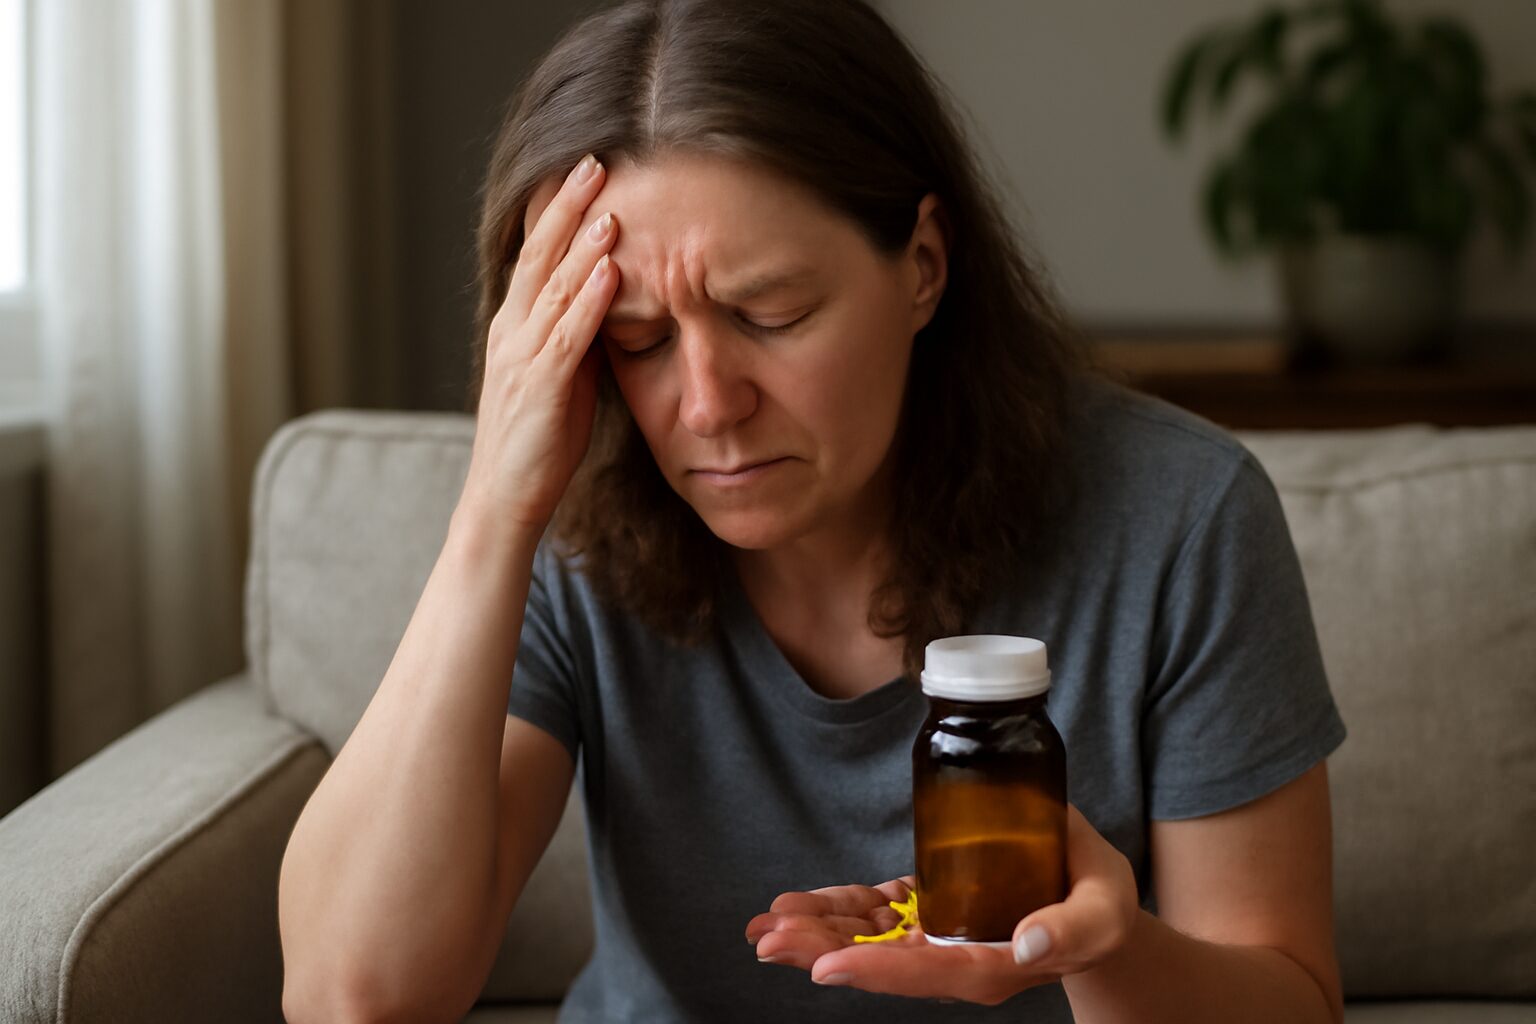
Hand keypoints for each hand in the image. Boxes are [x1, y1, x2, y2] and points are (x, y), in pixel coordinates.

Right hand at [458, 153, 620, 533]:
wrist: (504, 501)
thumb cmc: (538, 443)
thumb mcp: (562, 379)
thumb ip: (577, 338)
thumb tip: (610, 303)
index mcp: (515, 327)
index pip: (536, 256)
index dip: (558, 212)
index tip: (585, 173)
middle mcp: (511, 332)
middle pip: (540, 256)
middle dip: (568, 207)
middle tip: (596, 161)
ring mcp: (521, 357)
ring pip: (554, 287)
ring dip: (584, 243)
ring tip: (611, 203)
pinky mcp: (539, 387)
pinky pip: (567, 334)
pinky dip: (590, 299)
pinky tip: (610, 269)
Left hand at [743, 804, 1138, 1005]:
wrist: (1095, 897)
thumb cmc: (1102, 903)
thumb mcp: (1103, 912)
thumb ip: (1073, 928)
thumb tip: (1029, 943)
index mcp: (994, 965)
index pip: (928, 973)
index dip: (877, 972)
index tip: (825, 970)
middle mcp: (955, 958)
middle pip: (883, 962)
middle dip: (823, 951)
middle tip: (768, 938)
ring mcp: (937, 935)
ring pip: (868, 938)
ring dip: (817, 929)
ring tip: (766, 923)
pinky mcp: (927, 910)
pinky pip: (874, 913)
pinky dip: (836, 907)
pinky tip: (797, 905)